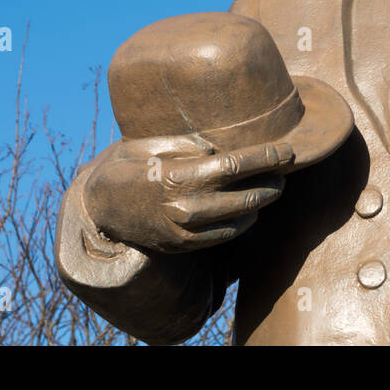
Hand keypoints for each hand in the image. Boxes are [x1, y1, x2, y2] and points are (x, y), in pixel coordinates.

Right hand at [83, 133, 293, 254]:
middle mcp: (185, 207)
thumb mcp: (153, 145)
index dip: (266, 157)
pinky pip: (226, 236)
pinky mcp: (185, 245)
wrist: (101, 208)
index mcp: (178, 177)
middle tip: (287, 169)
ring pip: (241, 218)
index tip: (288, 150)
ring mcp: (186, 231)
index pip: (235, 165)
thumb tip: (220, 144)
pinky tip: (251, 209)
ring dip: (262, 202)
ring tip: (273, 186)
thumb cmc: (131, 166)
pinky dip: (244, 222)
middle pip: (246, 195)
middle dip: (273, 181)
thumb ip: (188, 143)